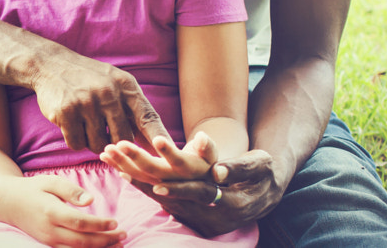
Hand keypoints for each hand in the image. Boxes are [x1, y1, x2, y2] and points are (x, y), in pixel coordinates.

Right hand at [2, 175, 125, 247]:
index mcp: (51, 212)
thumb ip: (71, 191)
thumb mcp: (50, 181)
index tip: (115, 222)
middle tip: (124, 235)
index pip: (80, 223)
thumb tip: (91, 200)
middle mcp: (50, 231)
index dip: (99, 225)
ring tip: (118, 244)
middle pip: (81, 242)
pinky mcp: (48, 245)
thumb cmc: (33, 189)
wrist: (8, 203)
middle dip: (105, 241)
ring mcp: (48, 241)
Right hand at [34, 52, 170, 152]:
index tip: (171, 155)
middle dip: (117, 145)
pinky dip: (75, 141)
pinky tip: (72, 125)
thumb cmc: (89, 78)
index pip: (149, 117)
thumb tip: (152, 141)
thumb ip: (131, 107)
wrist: (51, 64)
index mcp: (126, 85)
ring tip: (87, 126)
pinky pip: (77, 144)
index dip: (160, 138)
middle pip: (123, 139)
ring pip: (99, 145)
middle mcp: (109, 93)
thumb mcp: (115, 82)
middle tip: (107, 138)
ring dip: (94, 143)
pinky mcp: (66, 112)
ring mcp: (87, 102)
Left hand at [100, 133, 217, 183]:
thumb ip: (207, 147)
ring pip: (139, 175)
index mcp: (190, 171)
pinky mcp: (150, 185)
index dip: (169, 152)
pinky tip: (107, 159)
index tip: (157, 139)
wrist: (204, 189)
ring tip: (106, 150)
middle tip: (119, 143)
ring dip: (121, 163)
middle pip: (154, 170)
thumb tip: (201, 137)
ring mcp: (161, 185)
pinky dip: (120, 168)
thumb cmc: (208, 163)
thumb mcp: (212, 155)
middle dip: (136, 156)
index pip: (179, 161)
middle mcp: (174, 181)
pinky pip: (133, 178)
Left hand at [130, 149, 287, 236]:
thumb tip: (218, 171)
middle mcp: (216, 218)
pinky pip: (170, 207)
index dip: (178, 189)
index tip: (156, 182)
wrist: (266, 193)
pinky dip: (151, 193)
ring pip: (170, 206)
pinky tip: (131, 177)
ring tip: (120, 169)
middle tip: (125, 172)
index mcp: (232, 204)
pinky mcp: (198, 222)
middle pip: (178, 202)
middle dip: (150, 187)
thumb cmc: (264, 172)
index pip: (200, 196)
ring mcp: (206, 223)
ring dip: (145, 189)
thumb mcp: (258, 164)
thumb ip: (239, 167)